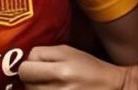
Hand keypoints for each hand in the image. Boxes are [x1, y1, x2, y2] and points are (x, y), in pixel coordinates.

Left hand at [18, 45, 137, 89]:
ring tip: (52, 84)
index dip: (29, 64)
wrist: (112, 87)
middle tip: (45, 75)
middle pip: (26, 84)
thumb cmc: (88, 66)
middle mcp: (59, 89)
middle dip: (32, 77)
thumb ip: (44, 54)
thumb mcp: (67, 51)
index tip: (40, 64)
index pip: (25, 69)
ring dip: (38, 88)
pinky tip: (55, 89)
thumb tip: (26, 61)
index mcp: (61, 70)